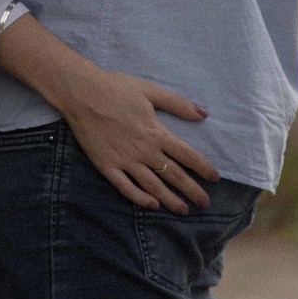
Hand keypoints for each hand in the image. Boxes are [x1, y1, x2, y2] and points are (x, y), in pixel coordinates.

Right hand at [58, 65, 220, 214]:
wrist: (82, 93)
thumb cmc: (116, 88)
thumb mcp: (150, 90)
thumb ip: (177, 104)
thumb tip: (203, 114)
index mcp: (156, 133)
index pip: (187, 155)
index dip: (203, 168)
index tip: (215, 179)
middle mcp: (144, 151)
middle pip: (173, 175)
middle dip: (192, 190)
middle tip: (205, 204)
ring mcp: (125, 161)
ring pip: (153, 186)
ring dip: (170, 200)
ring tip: (183, 210)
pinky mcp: (107, 166)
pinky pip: (126, 188)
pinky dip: (140, 199)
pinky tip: (152, 205)